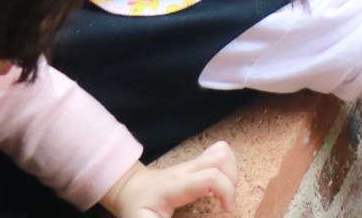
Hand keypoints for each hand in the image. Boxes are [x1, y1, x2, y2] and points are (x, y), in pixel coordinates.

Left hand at [101, 143, 238, 217]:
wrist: (129, 189)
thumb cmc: (137, 209)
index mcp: (176, 186)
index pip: (211, 177)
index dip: (227, 192)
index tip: (227, 210)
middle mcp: (186, 170)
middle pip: (221, 158)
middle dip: (232, 180)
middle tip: (226, 201)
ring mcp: (191, 164)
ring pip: (222, 152)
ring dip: (232, 171)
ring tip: (225, 192)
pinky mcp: (196, 163)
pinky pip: (219, 153)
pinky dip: (227, 166)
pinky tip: (220, 184)